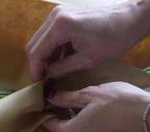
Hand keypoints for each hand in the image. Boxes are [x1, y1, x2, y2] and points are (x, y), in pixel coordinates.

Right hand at [26, 0, 149, 80]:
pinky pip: (49, 35)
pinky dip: (50, 49)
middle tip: (44, 80)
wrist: (131, 19)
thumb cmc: (114, 39)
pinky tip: (58, 60)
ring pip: (39, 40)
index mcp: (60, 26)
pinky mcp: (62, 15)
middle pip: (33, 45)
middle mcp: (54, 17)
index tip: (39, 85)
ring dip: (43, 57)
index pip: (36, 52)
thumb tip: (46, 80)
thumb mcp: (87, 60)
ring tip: (51, 72)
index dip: (35, 70)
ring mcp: (57, 14)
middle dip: (37, 64)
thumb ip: (61, 69)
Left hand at [44, 82, 149, 131]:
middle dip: (57, 112)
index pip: (48, 123)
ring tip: (70, 98)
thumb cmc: (116, 103)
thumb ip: (65, 98)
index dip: (45, 109)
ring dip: (69, 116)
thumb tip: (49, 97)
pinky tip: (85, 107)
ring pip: (72, 130)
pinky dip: (81, 121)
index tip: (44, 96)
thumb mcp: (88, 95)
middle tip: (56, 94)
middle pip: (59, 128)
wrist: (149, 115)